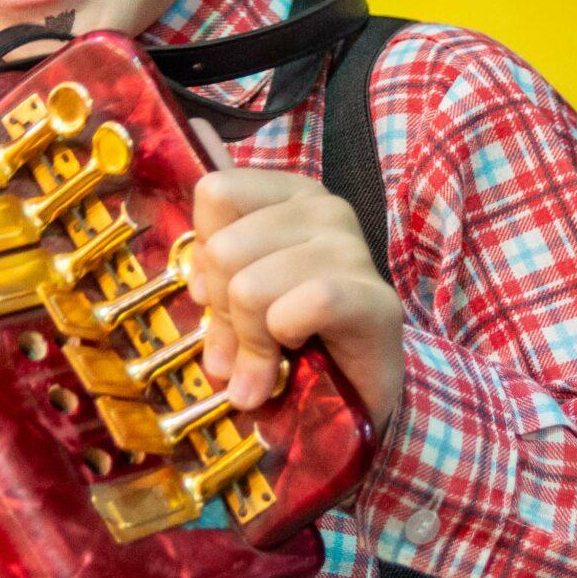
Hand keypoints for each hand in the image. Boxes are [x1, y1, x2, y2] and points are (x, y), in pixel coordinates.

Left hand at [190, 169, 404, 429]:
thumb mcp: (241, 301)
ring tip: (271, 355)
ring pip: (251, 287)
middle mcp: (326, 208)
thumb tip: (200, 300)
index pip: (216, 192)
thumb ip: (215, 290)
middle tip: (245, 342)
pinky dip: (288, 335)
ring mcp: (354, 250)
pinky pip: (307, 306)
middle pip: (225, 250)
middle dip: (223, 310)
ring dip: (251, 338)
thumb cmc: (299, 330)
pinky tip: (301, 347)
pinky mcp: (375, 299)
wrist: (360, 384)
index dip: (204, 251)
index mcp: (292, 193)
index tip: (220, 291)